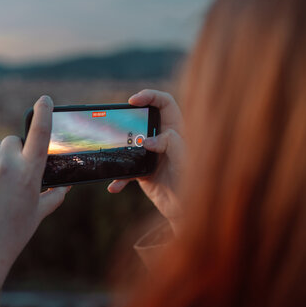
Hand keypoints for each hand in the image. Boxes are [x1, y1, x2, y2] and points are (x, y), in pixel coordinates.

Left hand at [0, 95, 69, 286]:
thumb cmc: (10, 236)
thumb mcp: (37, 215)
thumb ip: (54, 196)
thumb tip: (66, 185)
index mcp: (29, 174)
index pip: (40, 134)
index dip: (44, 113)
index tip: (44, 99)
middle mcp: (6, 165)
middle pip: (11, 141)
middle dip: (12, 154)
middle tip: (7, 178)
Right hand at [108, 89, 184, 226]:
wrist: (184, 210)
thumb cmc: (192, 182)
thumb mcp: (184, 159)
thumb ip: (170, 143)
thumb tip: (146, 141)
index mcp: (176, 130)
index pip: (165, 103)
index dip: (150, 96)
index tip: (133, 100)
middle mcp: (162, 139)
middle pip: (143, 117)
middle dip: (128, 117)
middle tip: (117, 120)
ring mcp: (150, 153)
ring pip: (129, 141)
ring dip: (118, 146)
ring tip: (113, 151)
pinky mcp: (141, 170)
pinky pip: (124, 170)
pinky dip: (118, 178)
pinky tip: (115, 186)